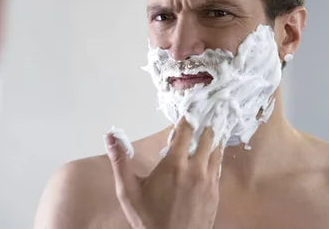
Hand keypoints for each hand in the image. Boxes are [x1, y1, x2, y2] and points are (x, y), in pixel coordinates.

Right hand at [105, 118, 222, 228]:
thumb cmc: (148, 219)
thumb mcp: (128, 190)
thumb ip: (120, 160)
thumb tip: (110, 137)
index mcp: (174, 165)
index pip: (186, 131)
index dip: (188, 118)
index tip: (189, 110)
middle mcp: (195, 170)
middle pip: (207, 137)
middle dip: (204, 125)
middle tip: (203, 115)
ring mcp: (209, 182)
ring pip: (217, 151)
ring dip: (212, 139)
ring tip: (209, 130)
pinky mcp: (215, 194)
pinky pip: (218, 168)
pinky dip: (215, 157)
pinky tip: (210, 155)